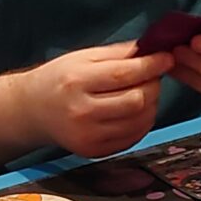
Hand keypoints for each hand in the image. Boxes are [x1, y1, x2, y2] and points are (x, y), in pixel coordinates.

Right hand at [19, 42, 172, 157]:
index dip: (151, 66)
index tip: (166, 58)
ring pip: (141, 120)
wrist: (33, 111)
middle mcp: (82, 111)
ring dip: (151, 105)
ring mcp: (89, 135)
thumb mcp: (82, 58)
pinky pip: (135, 137)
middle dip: (152, 85)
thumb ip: (118, 53)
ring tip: (143, 92)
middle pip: (137, 100)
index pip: (124, 75)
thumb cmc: (60, 80)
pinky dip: (143, 122)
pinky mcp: (96, 151)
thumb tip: (152, 49)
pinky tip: (135, 111)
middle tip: (151, 76)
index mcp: (76, 82)